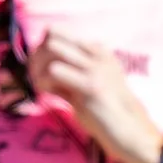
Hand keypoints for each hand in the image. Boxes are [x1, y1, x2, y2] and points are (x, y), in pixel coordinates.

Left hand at [21, 25, 162, 162]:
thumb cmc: (104, 110)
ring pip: (52, 48)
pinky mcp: (91, 85)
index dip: (41, 49)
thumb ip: (68, 73)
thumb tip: (39, 65)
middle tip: (34, 77)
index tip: (36, 69)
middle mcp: (97, 53)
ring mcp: (95, 68)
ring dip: (38, 67)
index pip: (58, 32)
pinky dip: (44, 82)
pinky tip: (47, 93)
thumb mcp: (87, 84)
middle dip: (36, 56)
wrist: (127, 130)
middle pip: (53, 36)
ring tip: (41, 85)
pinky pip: (54, 71)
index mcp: (97, 50)